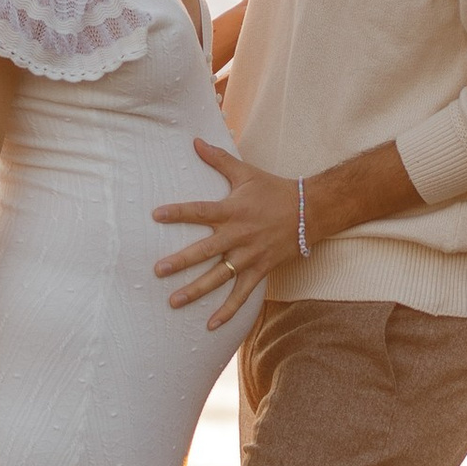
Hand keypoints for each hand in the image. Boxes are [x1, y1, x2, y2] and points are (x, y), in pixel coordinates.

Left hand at [152, 138, 302, 331]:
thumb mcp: (246, 173)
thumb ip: (218, 159)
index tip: (156, 215)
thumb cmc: (273, 190)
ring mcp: (249, 256)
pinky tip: (210, 325)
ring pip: (219, 277)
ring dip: (196, 290)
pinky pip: (242, 294)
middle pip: (205, 250)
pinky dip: (227, 311)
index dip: (178, 213)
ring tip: (173, 301)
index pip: (200, 211)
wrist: (310, 211)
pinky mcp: (260, 270)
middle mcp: (238, 235)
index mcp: (232, 211)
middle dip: (181, 261)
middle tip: (157, 270)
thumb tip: (195, 140)